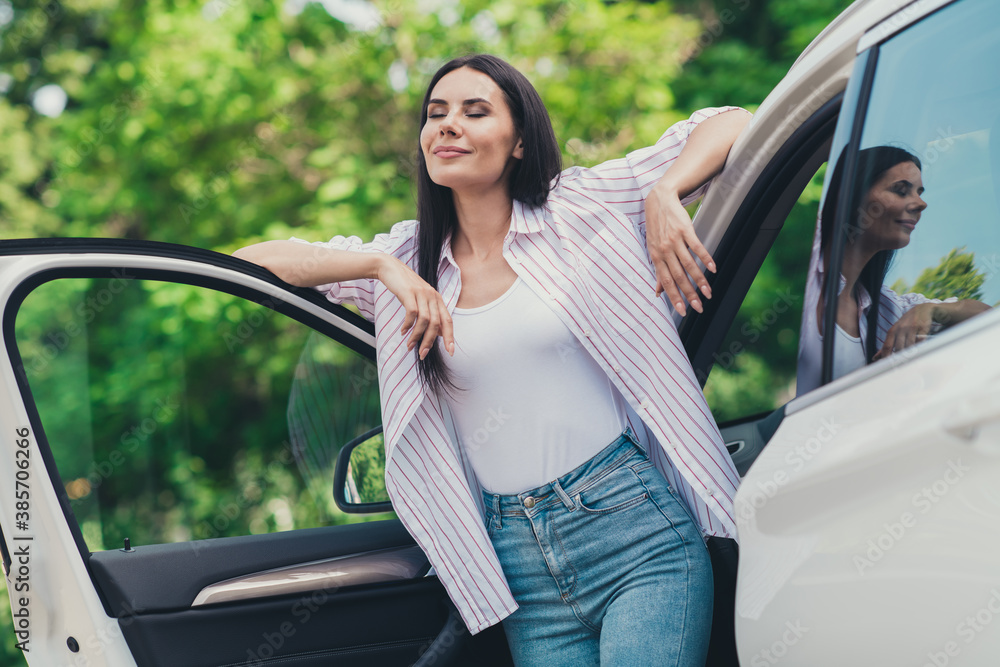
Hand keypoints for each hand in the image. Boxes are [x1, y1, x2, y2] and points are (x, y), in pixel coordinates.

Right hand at [377, 256, 454, 359]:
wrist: (390, 268)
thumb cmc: (405, 286)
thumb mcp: (421, 299)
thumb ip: (430, 314)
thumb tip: (439, 333)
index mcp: (438, 299)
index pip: (448, 321)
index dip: (450, 337)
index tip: (451, 352)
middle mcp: (432, 296)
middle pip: (436, 324)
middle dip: (429, 342)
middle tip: (422, 354)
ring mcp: (421, 294)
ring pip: (424, 321)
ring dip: (417, 336)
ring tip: (409, 345)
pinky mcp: (409, 293)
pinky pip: (412, 314)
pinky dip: (407, 325)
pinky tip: (402, 332)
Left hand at [644, 181, 715, 315]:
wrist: (659, 200)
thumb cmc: (656, 227)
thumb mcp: (653, 249)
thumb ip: (658, 271)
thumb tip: (657, 292)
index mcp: (656, 257)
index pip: (666, 282)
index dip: (674, 297)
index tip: (683, 311)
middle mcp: (664, 250)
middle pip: (679, 277)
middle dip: (689, 294)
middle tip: (699, 307)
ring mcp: (675, 240)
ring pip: (689, 265)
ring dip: (700, 280)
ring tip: (708, 292)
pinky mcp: (685, 230)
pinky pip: (696, 247)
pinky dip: (705, 258)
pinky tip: (713, 269)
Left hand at [872, 303, 934, 360]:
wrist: (922, 309)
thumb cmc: (906, 323)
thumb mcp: (894, 331)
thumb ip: (887, 344)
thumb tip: (875, 358)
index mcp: (892, 331)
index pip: (887, 346)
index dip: (886, 357)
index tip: (886, 366)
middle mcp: (901, 329)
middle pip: (899, 348)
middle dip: (899, 358)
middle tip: (900, 365)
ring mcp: (912, 328)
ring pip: (910, 346)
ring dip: (910, 354)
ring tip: (910, 359)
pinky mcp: (922, 327)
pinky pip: (921, 341)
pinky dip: (919, 346)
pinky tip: (919, 349)